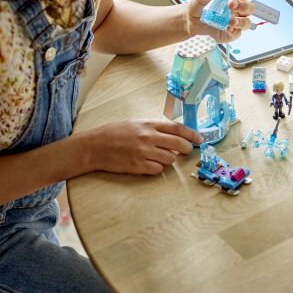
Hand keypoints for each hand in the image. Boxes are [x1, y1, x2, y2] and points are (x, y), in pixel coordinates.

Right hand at [84, 119, 201, 174]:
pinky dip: (157, 168)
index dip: (192, 134)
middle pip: (178, 144)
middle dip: (187, 149)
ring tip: (158, 156)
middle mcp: (148, 137)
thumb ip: (154, 127)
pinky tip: (149, 164)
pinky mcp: (138, 166)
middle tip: (187, 151)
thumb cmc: (114, 133)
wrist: (94, 146)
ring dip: (169, 159)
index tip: (199, 139)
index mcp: (148, 124)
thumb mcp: (135, 123)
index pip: (177, 128)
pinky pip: (158, 170)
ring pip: (169, 159)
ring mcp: (143, 152)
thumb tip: (174, 134)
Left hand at [185, 0, 253, 42]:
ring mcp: (236, 23)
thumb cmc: (198, 8)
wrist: (189, 23)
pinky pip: (237, 33)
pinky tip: (227, 28)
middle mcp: (238, 11)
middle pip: (250, 7)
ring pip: (247, 22)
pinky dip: (234, 31)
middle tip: (230, 4)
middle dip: (242, 5)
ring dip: (241, 21)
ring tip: (231, 20)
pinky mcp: (231, 35)